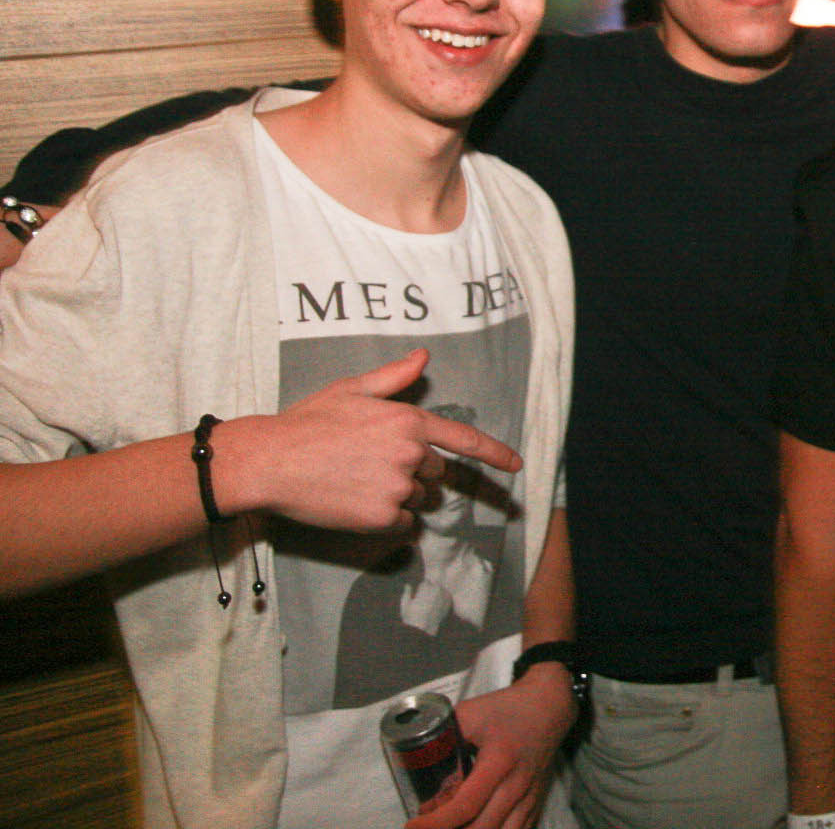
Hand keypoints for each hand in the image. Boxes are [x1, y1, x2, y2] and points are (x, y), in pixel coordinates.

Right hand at [219, 349, 519, 531]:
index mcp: (408, 421)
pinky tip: (355, 503)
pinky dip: (387, 520)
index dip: (494, 454)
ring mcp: (398, 488)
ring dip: (398, 496)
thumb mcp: (350, 390)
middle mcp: (411, 454)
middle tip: (369, 464)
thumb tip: (424, 357)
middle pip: (435, 474)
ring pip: (418, 500)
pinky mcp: (383, 518)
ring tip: (356, 481)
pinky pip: (403, 525)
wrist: (268, 461)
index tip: (516, 466)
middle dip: (413, 471)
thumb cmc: (307, 422)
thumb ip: (393, 377)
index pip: (464, 439)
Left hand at [407, 668, 576, 828]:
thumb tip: (417, 756)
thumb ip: (444, 736)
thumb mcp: (470, 713)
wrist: (549, 706)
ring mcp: (529, 798)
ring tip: (450, 827)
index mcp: (498, 761)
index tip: (413, 824)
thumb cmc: (507, 708)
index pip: (466, 805)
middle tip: (425, 827)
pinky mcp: (535, 803)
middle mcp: (516, 785)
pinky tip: (476, 827)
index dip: (436, 822)